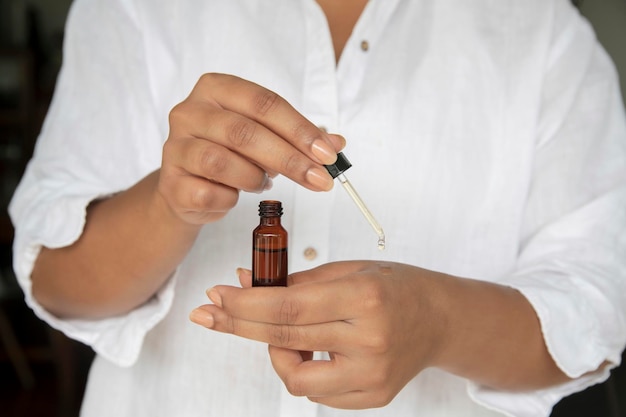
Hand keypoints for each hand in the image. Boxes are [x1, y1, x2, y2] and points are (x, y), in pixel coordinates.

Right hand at [158, 73, 344, 223]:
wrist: (187, 188)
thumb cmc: (231, 155)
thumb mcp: (266, 137)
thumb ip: (299, 138)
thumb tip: (337, 145)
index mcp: (216, 88)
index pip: (264, 103)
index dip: (300, 129)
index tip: (328, 154)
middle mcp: (190, 112)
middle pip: (245, 133)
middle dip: (290, 160)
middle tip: (320, 180)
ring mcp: (175, 147)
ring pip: (223, 163)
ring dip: (254, 178)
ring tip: (261, 182)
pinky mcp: (171, 183)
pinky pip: (208, 193)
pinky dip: (230, 199)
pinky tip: (232, 195)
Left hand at [190, 261, 447, 408]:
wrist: (440, 319)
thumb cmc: (397, 288)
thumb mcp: (349, 270)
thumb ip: (298, 282)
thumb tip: (247, 284)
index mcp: (364, 298)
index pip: (288, 305)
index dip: (244, 303)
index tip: (217, 296)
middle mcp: (369, 340)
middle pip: (284, 337)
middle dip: (239, 324)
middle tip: (212, 313)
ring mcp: (372, 375)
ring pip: (295, 378)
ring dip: (275, 353)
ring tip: (282, 334)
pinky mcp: (373, 396)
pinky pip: (317, 394)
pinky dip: (302, 370)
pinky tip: (310, 350)